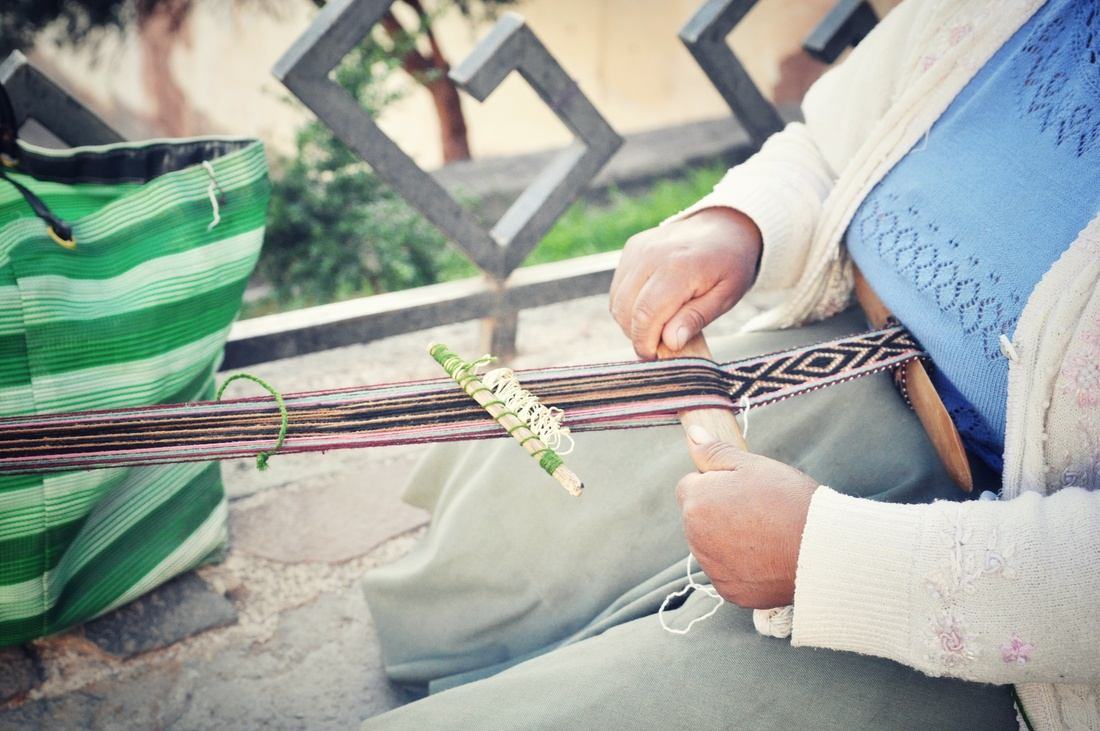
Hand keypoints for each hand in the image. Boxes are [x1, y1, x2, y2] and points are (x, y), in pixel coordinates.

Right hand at [609, 207, 761, 359]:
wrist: (726, 226)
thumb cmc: (730, 265)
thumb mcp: (726, 296)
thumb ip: (696, 318)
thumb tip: (671, 343)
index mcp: (679, 267)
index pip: (645, 314)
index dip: (645, 342)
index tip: (654, 357)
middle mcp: (652, 255)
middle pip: (625, 309)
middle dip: (637, 335)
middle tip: (659, 344)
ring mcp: (639, 249)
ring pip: (617, 301)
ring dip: (631, 321)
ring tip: (658, 325)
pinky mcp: (632, 248)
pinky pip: (618, 287)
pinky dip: (628, 304)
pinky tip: (651, 306)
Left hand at [676, 425, 818, 608]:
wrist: (822, 551)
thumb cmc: (789, 501)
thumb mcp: (753, 466)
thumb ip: (715, 452)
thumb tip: (692, 436)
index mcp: (695, 503)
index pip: (689, 486)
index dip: (715, 482)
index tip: (743, 487)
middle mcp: (695, 539)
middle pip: (698, 517)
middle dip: (719, 511)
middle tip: (759, 509)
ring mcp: (713, 568)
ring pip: (712, 546)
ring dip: (728, 539)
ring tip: (767, 532)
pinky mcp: (730, 591)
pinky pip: (728, 572)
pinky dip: (742, 566)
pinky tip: (768, 556)